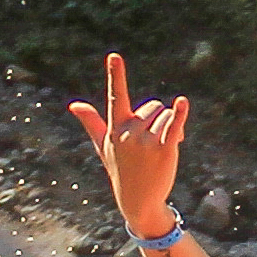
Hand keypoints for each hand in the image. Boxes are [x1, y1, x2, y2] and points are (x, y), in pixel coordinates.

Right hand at [68, 53, 186, 241]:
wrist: (138, 200)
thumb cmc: (120, 169)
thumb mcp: (103, 145)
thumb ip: (91, 122)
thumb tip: (74, 104)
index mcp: (115, 128)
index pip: (115, 96)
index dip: (116, 75)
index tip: (114, 56)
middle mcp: (129, 132)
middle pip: (154, 107)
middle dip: (157, 120)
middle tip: (152, 144)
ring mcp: (146, 141)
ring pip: (166, 116)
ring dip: (169, 130)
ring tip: (161, 151)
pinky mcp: (164, 150)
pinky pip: (173, 124)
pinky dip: (180, 113)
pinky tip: (182, 103)